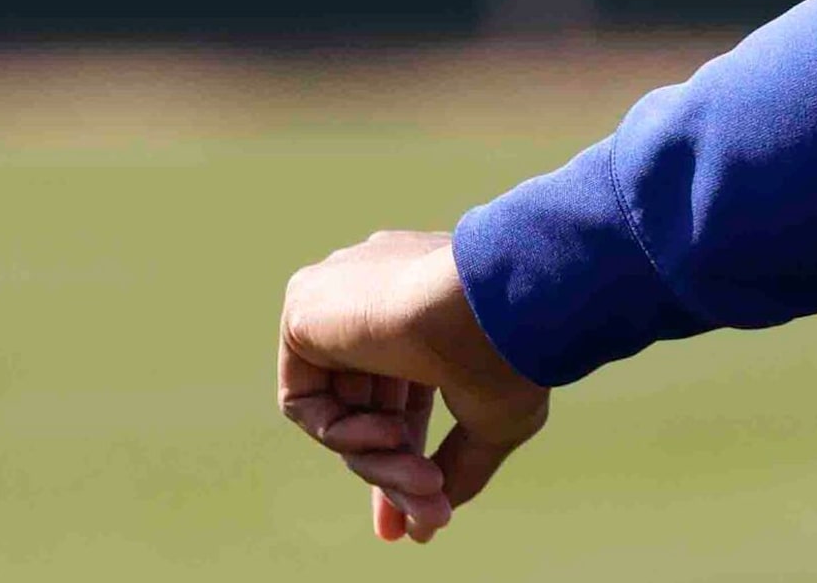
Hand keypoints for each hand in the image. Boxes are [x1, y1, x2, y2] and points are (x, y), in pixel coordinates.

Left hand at [276, 230, 550, 543]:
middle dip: (389, 471)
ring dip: (380, 461)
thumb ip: (457, 464)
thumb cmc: (513, 351)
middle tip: (419, 522)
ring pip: (341, 411)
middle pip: (367, 406)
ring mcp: (338, 300)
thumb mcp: (491, 420)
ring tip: (427, 483)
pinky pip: (305, 401)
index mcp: (425, 304)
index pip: (400, 391)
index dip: (408, 456)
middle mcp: (376, 295)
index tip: (426, 512)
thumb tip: (427, 522)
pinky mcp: (304, 310)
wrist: (505, 300)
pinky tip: (390, 433)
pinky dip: (343, 436)